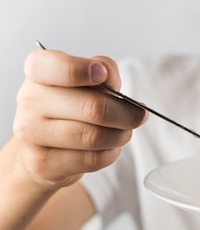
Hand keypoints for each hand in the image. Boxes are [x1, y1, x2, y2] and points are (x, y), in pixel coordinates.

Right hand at [13, 49, 146, 189]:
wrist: (44, 148)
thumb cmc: (71, 108)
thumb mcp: (87, 82)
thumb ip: (102, 71)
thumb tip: (108, 74)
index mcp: (38, 71)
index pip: (56, 66)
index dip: (83, 70)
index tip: (103, 75)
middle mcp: (29, 100)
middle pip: (94, 108)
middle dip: (127, 114)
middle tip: (140, 116)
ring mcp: (31, 133)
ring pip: (95, 137)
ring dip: (121, 136)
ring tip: (124, 132)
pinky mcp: (41, 162)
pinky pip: (92, 159)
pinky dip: (111, 153)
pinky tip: (109, 147)